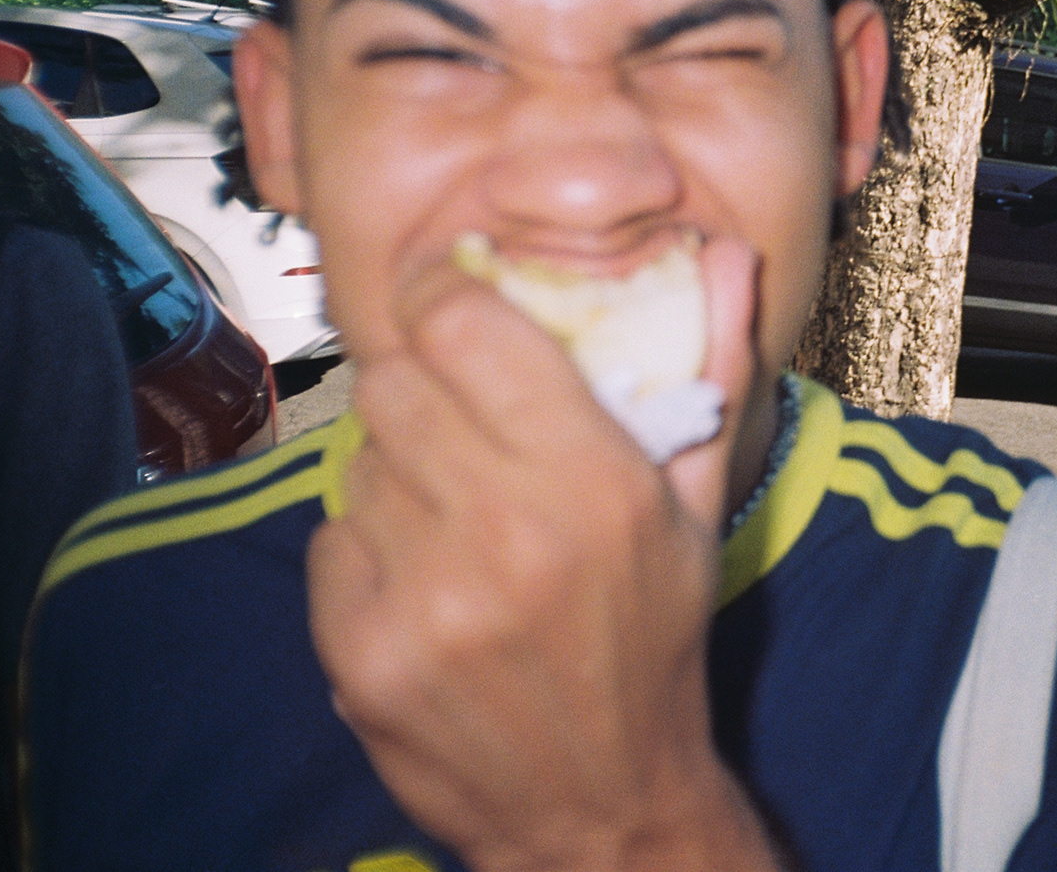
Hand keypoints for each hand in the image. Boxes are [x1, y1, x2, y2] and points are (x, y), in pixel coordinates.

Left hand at [306, 238, 781, 871]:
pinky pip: (333, 538)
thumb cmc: (654, 642)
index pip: (467, 326)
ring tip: (461, 522)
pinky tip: (428, 584)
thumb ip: (709, 370)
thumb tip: (723, 255)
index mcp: (597, 481)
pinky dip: (371, 550)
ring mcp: (427, 598)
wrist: (602, 802)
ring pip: (362, 461)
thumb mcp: (698, 508)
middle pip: (397, 382)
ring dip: (403, 474)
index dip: (445, 291)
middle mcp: (508, 531)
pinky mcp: (364, 654)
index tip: (448, 290)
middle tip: (462, 422)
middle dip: (425, 387)